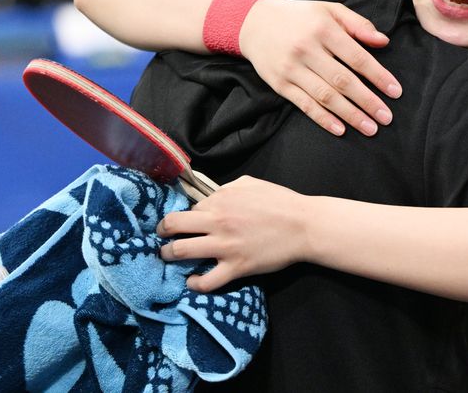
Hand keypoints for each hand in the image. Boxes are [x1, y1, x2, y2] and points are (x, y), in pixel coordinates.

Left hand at [158, 175, 308, 292]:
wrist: (304, 226)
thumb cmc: (281, 201)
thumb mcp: (250, 183)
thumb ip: (227, 188)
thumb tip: (212, 196)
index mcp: (221, 200)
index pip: (189, 209)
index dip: (187, 217)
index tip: (187, 224)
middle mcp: (217, 222)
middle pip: (172, 226)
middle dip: (162, 232)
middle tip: (162, 237)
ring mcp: (225, 246)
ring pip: (181, 252)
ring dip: (168, 255)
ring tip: (168, 257)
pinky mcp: (236, 267)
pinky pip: (207, 281)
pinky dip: (195, 284)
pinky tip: (193, 281)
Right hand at [239, 0, 402, 135]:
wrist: (254, 22)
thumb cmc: (300, 17)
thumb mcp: (329, 10)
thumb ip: (358, 24)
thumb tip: (384, 41)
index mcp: (324, 29)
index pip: (357, 57)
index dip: (378, 76)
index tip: (395, 92)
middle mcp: (307, 49)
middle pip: (343, 80)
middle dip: (368, 101)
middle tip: (386, 117)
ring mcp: (292, 68)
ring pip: (325, 96)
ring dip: (350, 114)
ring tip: (370, 128)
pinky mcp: (280, 84)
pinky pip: (304, 105)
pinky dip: (323, 119)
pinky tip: (340, 129)